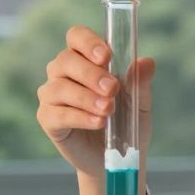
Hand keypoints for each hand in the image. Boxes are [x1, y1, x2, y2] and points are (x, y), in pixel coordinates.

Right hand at [36, 24, 155, 178]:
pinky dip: (79, 117)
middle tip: (112, 89)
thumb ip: (140, 82)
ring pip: (60, 87)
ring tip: (108, 110)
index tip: (106, 56)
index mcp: (85, 59)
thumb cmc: (126, 122)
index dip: (88, 42)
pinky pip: (57, 113)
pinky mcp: (47, 118)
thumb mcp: (139, 102)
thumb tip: (147, 62)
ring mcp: (52, 94)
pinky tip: (97, 123)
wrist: (116, 158)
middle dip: (91, 74)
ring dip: (86, 98)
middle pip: (66, 60)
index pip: (76, 36)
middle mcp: (63, 72)